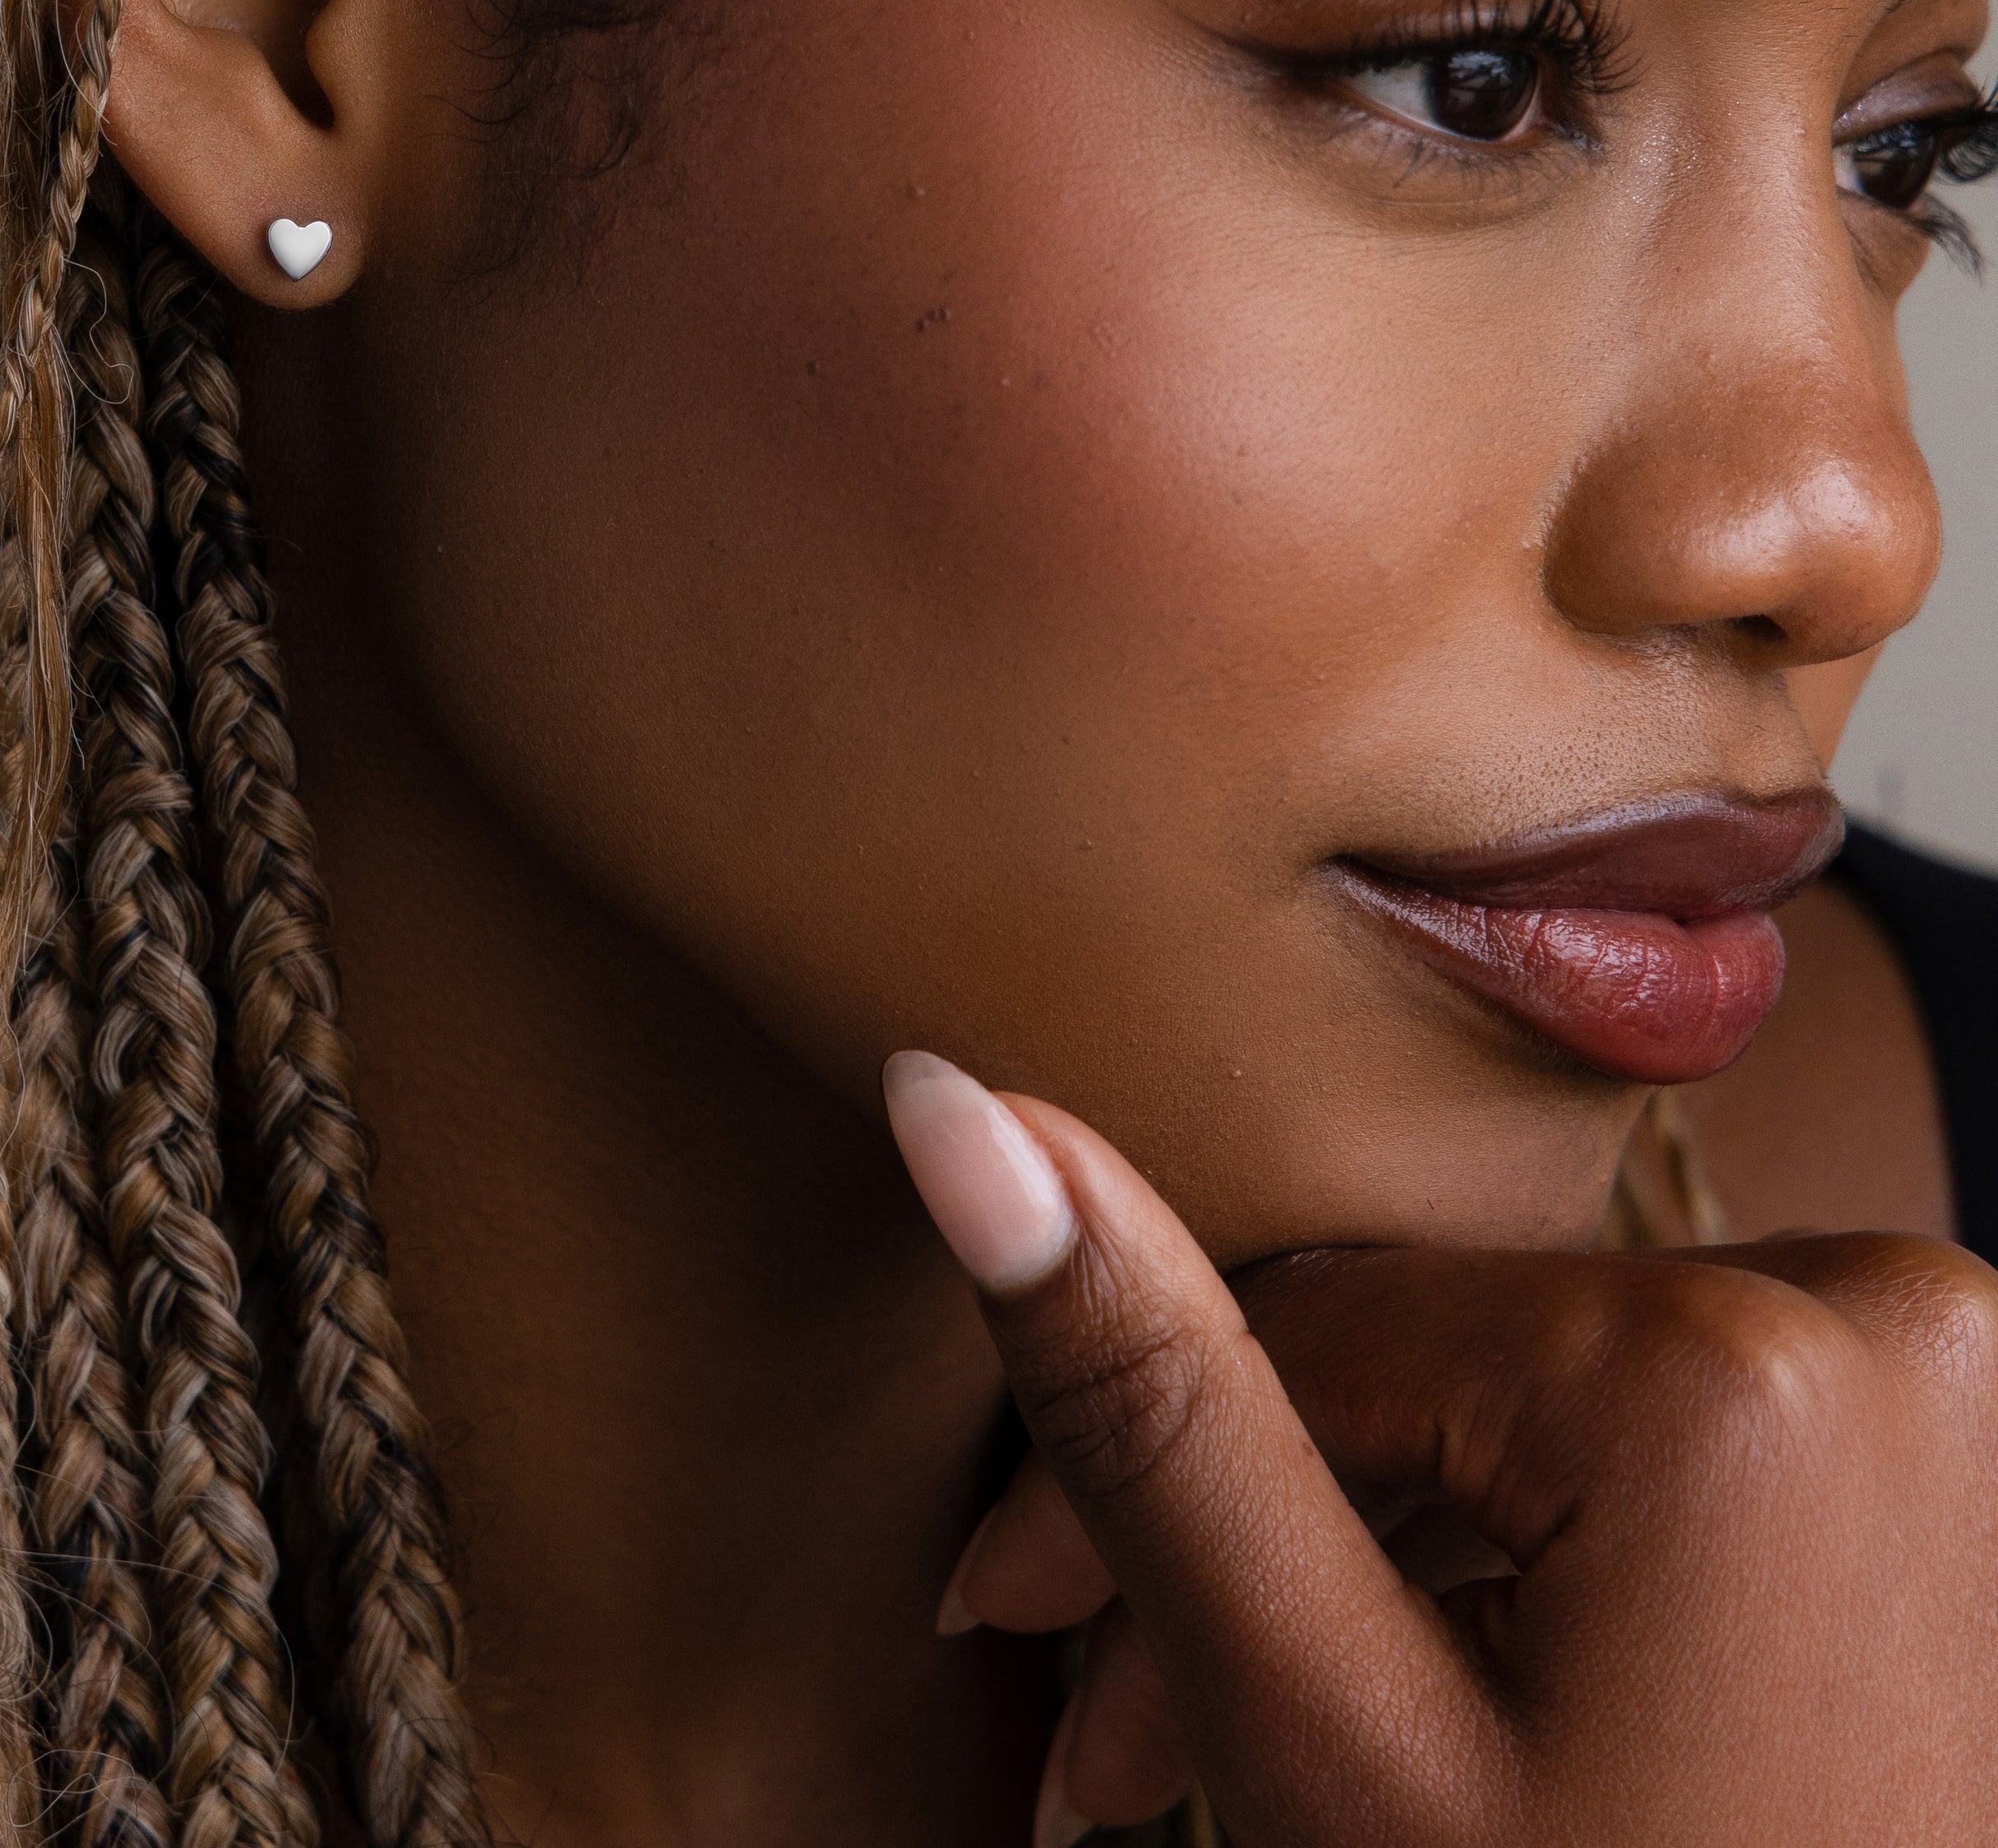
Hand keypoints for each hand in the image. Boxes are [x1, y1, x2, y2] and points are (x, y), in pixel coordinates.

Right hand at [884, 1053, 1997, 1845]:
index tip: (990, 1618)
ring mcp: (1962, 1405)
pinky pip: (1676, 1464)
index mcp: (1740, 1353)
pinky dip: (1538, 1573)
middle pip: (1435, 1372)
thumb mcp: (1333, 1736)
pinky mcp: (1970, 1480)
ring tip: (1225, 1744)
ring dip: (1380, 1569)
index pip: (1313, 1323)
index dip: (1111, 1475)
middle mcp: (1892, 1317)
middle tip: (1093, 1736)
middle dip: (1251, 1544)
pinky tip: (1434, 1705)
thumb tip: (953, 1105)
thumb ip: (1151, 1409)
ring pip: (1543, 1415)